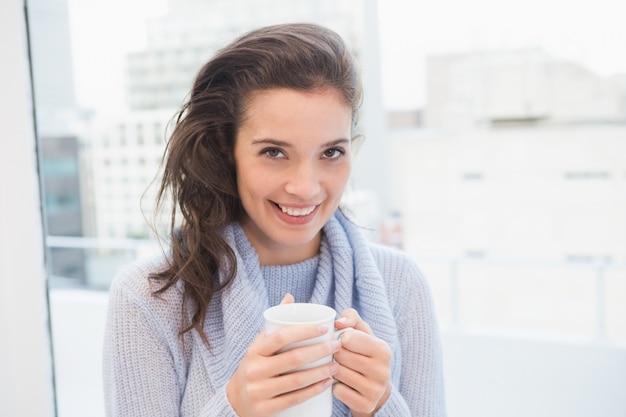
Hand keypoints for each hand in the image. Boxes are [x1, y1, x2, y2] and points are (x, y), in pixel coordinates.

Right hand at [226, 294, 340, 416]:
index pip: (281, 337)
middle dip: (320, 351)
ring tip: (336, 365)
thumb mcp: (260, 345)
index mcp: (254, 351)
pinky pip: (294, 399)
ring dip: (320, 372)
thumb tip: (290, 297)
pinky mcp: (265, 410)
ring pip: (296, 380)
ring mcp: (259, 391)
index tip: (325, 327)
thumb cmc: (256, 367)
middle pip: (293, 358)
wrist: (236, 401)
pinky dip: (313, 391)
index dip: (304, 331)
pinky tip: (326, 384)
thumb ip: (275, 323)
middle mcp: (254, 370)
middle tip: (337, 346)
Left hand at [333, 309, 391, 416]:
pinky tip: (342, 384)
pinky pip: (338, 391)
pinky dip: (335, 387)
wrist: (376, 389)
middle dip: (335, 354)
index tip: (343, 342)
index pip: (348, 338)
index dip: (339, 339)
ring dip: (333, 370)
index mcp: (383, 349)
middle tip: (339, 357)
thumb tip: (338, 323)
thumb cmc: (364, 353)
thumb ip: (351, 318)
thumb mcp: (362, 332)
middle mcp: (383, 370)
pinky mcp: (365, 404)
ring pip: (338, 373)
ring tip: (340, 369)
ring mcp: (375, 390)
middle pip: (341, 355)